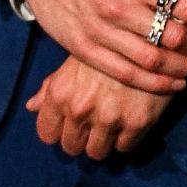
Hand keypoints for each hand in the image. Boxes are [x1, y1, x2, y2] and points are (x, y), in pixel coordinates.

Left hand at [25, 55, 172, 158]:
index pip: (47, 134)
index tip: (71, 124)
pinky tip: (131, 117)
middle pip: (71, 147)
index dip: (59, 130)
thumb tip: (31, 106)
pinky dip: (127, 137)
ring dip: (104, 141)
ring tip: (113, 123)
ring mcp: (109, 117)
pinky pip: (125, 148)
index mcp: (61, 92)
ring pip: (97, 152)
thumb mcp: (76, 59)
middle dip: (82, 138)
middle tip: (95, 123)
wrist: (155, 34)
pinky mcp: (137, 123)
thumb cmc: (110, 44)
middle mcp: (80, 108)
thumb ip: (52, 85)